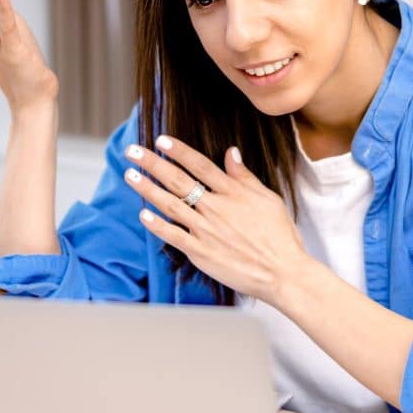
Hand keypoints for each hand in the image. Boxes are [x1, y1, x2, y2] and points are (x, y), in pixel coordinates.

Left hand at [122, 136, 313, 305]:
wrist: (282, 272)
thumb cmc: (280, 236)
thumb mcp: (268, 199)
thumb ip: (245, 177)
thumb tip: (231, 152)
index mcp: (233, 192)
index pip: (199, 165)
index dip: (178, 151)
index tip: (161, 140)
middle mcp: (215, 208)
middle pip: (178, 180)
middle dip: (153, 163)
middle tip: (133, 151)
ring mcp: (205, 230)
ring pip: (169, 204)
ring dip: (147, 188)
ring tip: (130, 174)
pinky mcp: (200, 252)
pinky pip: (172, 235)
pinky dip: (156, 224)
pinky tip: (143, 214)